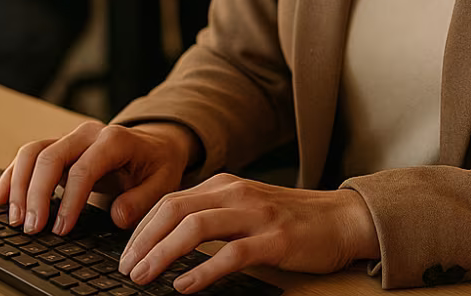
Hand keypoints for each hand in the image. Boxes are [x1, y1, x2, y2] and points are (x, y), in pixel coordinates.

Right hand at [0, 121, 196, 235]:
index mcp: (115, 139)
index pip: (84, 168)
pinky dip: (12, 176)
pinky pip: (28, 156)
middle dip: (37, 194)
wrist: (154, 145)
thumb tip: (118, 216)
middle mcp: (88, 133)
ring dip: (18, 185)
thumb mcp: (163, 183)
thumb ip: (142, 200)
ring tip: (15, 218)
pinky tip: (0, 198)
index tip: (60, 229)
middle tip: (32, 228)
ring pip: (33, 152)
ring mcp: (70, 137)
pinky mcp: (57, 146)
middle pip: (51, 157)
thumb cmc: (156, 165)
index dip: (70, 200)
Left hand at [117, 175, 379, 293]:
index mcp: (226, 185)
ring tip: (144, 277)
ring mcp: (256, 215)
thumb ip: (213, 216)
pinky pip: (231, 255)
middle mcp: (237, 194)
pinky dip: (203, 272)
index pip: (169, 201)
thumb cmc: (293, 220)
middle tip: (126, 268)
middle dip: (143, 241)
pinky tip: (185, 287)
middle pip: (174, 210)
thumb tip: (168, 241)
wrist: (344, 219)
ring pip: (195, 228)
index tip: (127, 254)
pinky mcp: (275, 240)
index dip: (142, 229)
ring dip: (163, 254)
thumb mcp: (247, 208)